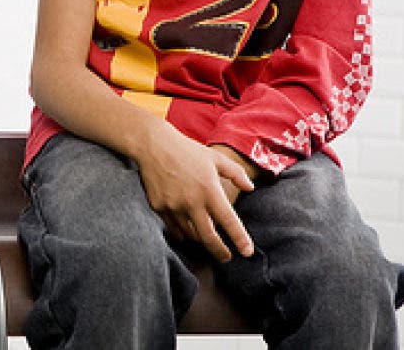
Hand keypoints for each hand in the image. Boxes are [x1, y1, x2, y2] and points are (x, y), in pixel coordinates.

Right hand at [131, 122, 254, 261]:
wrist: (153, 145)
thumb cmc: (188, 150)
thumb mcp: (216, 158)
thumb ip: (236, 174)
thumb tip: (250, 188)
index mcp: (209, 190)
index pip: (229, 221)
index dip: (240, 239)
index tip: (247, 252)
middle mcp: (192, 201)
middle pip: (208, 238)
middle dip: (220, 252)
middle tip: (226, 258)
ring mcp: (173, 206)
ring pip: (190, 234)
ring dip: (200, 239)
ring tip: (206, 238)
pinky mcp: (159, 207)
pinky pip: (173, 227)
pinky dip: (182, 232)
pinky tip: (187, 231)